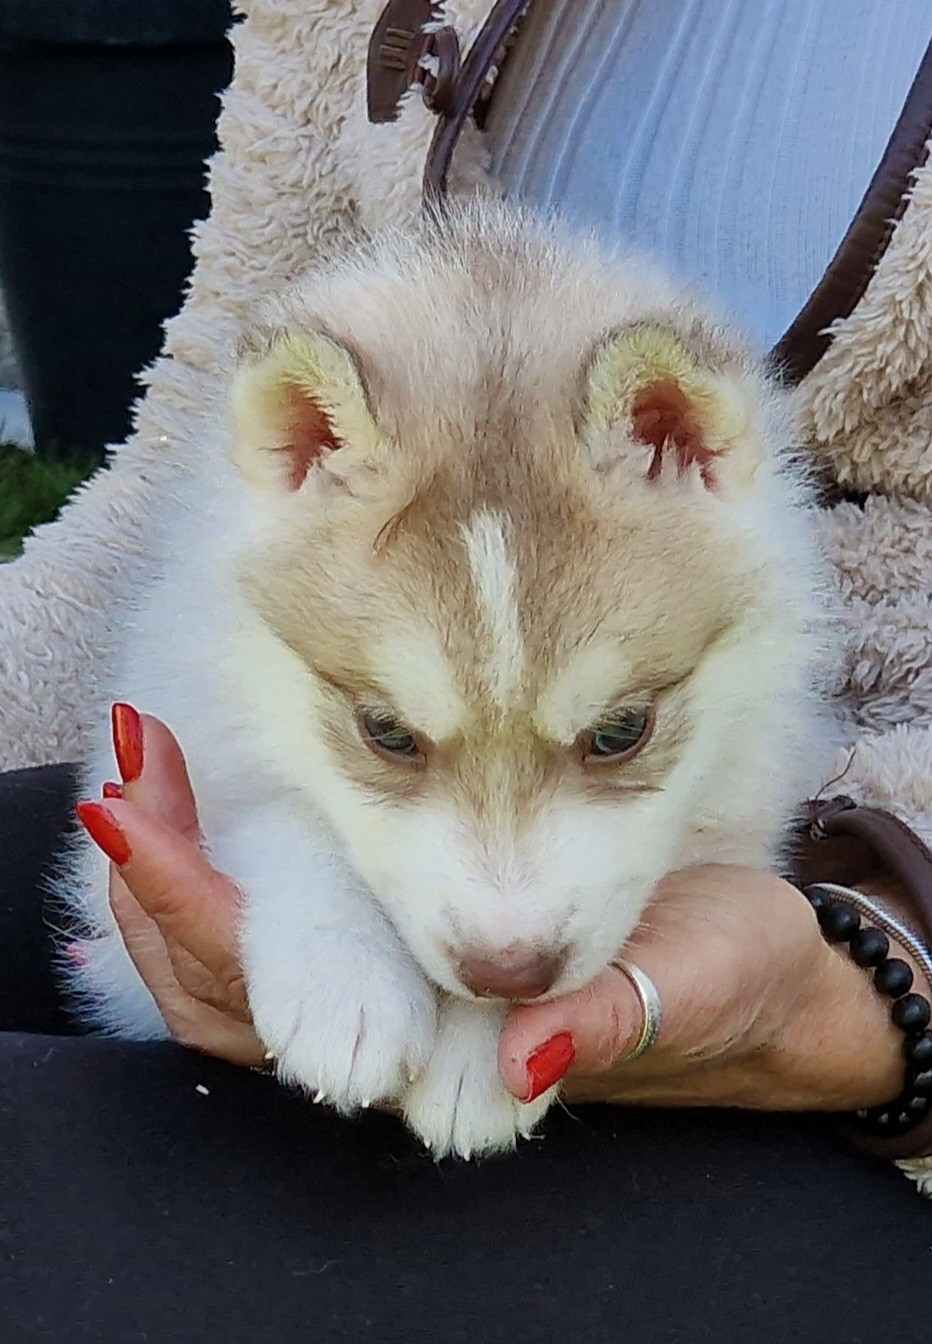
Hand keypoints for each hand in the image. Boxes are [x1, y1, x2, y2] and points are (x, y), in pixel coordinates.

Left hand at [78, 708, 918, 1116]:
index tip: (146, 825)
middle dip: (166, 886)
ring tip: (150, 769)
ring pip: (247, 964)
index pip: (289, 1012)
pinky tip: (220, 790)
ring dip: (186, 867)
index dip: (211, 921)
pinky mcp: (418, 937)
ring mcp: (405, 989)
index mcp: (460, 1058)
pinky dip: (237, 852)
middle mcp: (410, 1034)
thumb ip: (615, 1019)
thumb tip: (527, 1055)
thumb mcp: (698, 985)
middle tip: (127, 778)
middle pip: (232, 993)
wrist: (757, 974)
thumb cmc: (735, 978)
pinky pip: (290, 918)